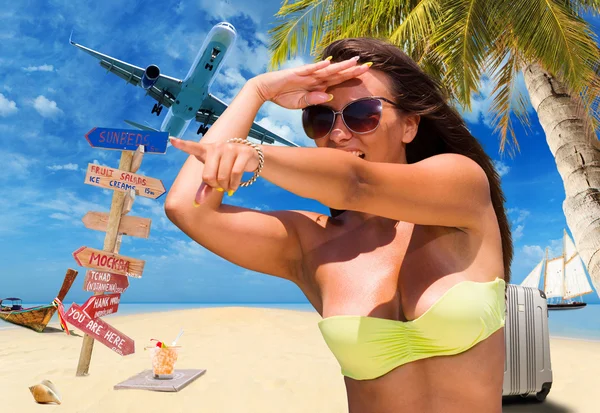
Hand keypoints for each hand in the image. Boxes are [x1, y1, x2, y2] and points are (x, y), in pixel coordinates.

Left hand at [169, 137, 258, 202]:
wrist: (250, 157)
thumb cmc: (227, 166)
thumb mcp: (215, 174)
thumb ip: (205, 187)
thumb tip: (197, 203)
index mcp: (206, 150)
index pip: (192, 147)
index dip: (182, 144)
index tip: (171, 139)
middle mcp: (217, 147)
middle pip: (209, 176)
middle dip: (215, 186)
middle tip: (220, 186)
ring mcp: (230, 148)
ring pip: (223, 176)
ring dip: (226, 187)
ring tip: (228, 186)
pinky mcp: (243, 152)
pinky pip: (236, 174)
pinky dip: (234, 185)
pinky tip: (234, 187)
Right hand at [251, 56, 370, 108]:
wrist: (267, 90)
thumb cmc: (284, 96)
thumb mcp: (302, 103)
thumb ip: (315, 100)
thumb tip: (329, 97)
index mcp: (318, 85)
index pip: (338, 80)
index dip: (352, 76)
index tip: (366, 74)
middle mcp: (316, 77)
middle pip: (337, 73)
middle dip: (353, 69)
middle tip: (368, 65)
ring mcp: (308, 74)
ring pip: (327, 70)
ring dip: (340, 66)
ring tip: (354, 61)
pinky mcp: (297, 73)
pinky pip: (310, 69)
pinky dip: (319, 66)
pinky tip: (329, 63)